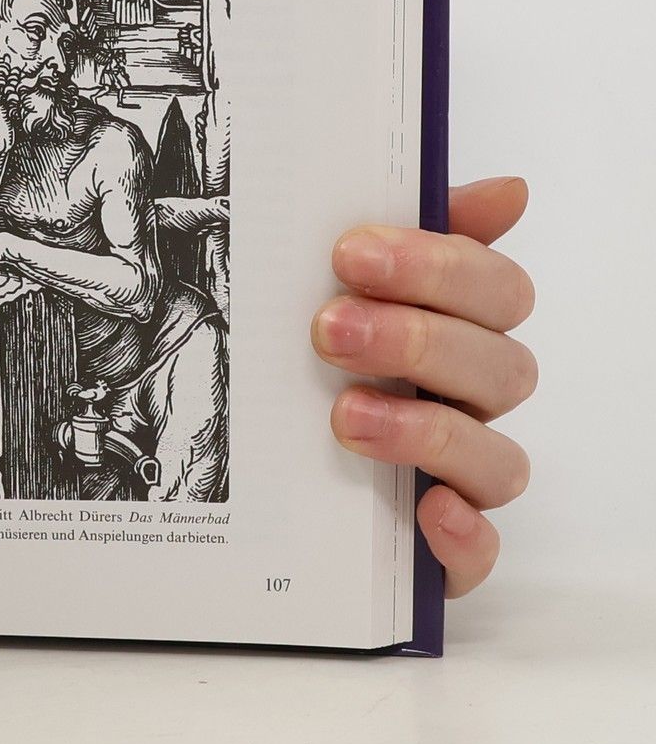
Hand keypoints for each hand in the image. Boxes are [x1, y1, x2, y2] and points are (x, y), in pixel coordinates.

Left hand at [312, 176, 534, 594]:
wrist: (235, 478)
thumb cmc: (301, 357)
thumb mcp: (332, 285)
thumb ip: (408, 227)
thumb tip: (509, 190)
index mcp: (452, 329)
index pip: (495, 289)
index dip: (437, 265)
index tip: (350, 251)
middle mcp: (464, 403)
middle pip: (499, 368)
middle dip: (417, 340)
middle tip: (328, 327)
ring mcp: (457, 478)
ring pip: (495, 458)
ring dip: (426, 431)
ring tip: (344, 414)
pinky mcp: (439, 552)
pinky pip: (480, 553)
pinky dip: (463, 535)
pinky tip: (427, 508)